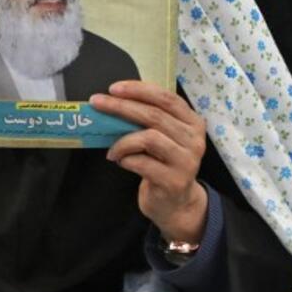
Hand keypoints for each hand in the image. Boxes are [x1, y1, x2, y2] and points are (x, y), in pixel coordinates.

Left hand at [90, 81, 207, 242]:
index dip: (139, 90)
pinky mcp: (174, 181)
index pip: (166, 98)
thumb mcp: (161, 138)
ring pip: (149, 138)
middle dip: (121, 107)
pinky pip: (142, 163)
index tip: (113, 88)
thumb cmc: (163, 164)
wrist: (175, 203)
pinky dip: (126, 159)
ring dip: (122, 141)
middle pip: (154, 115)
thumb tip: (112, 103)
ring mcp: (186, 161)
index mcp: (192, 122)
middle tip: (97, 104)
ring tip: (112, 150)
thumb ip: (147, 120)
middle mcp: (194, 139)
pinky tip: (122, 162)